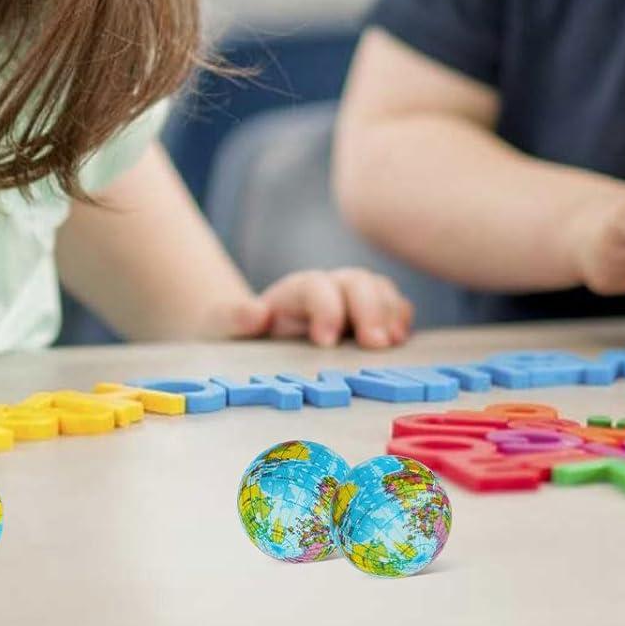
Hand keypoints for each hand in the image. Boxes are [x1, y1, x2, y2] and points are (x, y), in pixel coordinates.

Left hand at [223, 269, 413, 348]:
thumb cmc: (242, 332)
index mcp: (292, 292)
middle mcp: (326, 288)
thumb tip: (256, 313)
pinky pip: (393, 305)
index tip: (325, 342)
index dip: (324, 309)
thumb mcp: (224, 326)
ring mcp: (350, 299)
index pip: (314, 286)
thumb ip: (234, 318)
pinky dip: (400, 318)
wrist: (256, 333)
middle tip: (374, 344)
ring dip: (388, 312)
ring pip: (377, 288)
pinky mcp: (369, 315)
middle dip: (367, 309)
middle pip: (354, 281)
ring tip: (390, 342)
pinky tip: (400, 340)